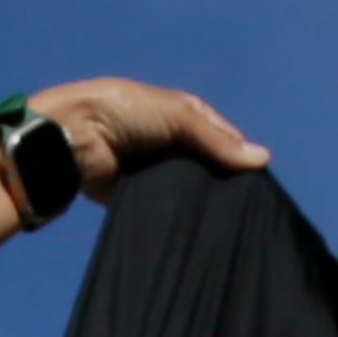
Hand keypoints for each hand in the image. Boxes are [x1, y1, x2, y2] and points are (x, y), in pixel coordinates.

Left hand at [24, 79, 269, 205]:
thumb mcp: (180, 115)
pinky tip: (193, 226)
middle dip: (221, 180)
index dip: (239, 155)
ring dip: (198, 199)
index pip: (222, 138)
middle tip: (243, 203)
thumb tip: (262, 160)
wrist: (75, 135)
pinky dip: (175, 212)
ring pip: (186, 188)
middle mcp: (171, 143)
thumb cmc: (126, 110)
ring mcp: (153, 169)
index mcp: (183, 116)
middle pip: (205, 166)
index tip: (258, 179)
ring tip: (223, 218)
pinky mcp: (136, 194)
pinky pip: (162, 206)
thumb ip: (217, 139)